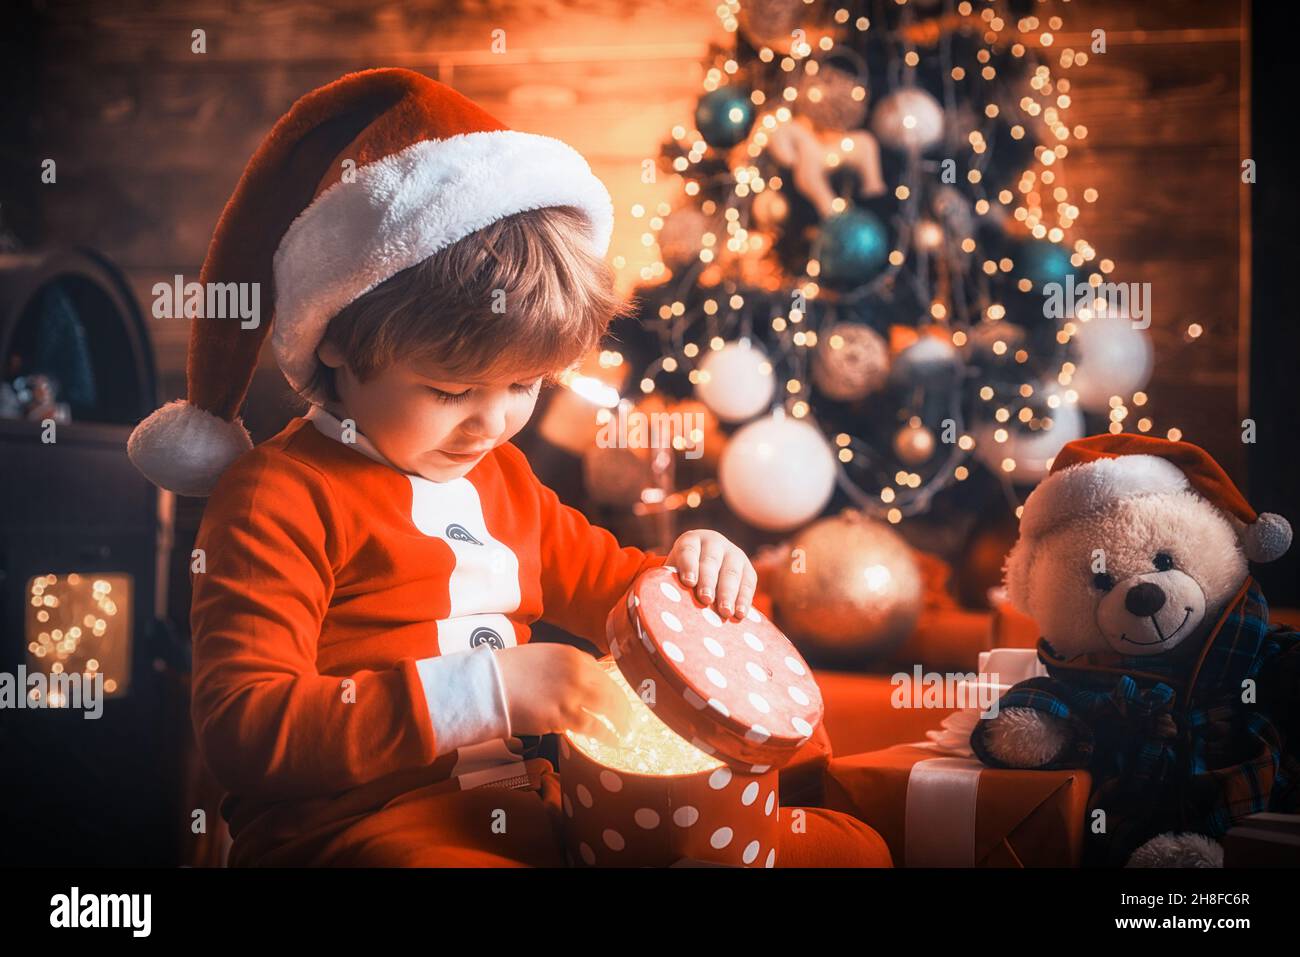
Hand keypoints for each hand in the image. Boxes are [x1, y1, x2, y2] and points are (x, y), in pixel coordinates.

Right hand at [495, 643, 633, 746]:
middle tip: (630, 720)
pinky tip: (614, 741)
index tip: (619, 699)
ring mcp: (572, 694)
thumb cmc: (510, 672)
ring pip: (608, 709)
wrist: (488, 685)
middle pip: (611, 691)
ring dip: (621, 722)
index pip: (603, 673)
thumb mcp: (543, 658)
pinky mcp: (563, 716)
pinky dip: (607, 735)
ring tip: (626, 733)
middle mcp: (578, 672)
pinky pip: (594, 727)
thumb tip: (582, 680)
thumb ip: (566, 667)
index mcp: (572, 655)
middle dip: (624, 708)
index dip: (613, 689)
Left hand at [665, 529, 756, 621]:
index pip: (689, 551)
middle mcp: (714, 543)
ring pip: (732, 573)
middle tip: (705, 600)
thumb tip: (659, 608)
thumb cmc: (683, 575)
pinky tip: (740, 614)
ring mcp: (734, 553)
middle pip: (711, 562)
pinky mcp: (748, 568)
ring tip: (725, 612)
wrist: (706, 568)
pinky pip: (748, 583)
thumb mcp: (674, 573)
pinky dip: (744, 599)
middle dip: (708, 582)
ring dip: (728, 593)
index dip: (689, 566)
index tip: (688, 582)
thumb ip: (669, 584)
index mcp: (691, 540)